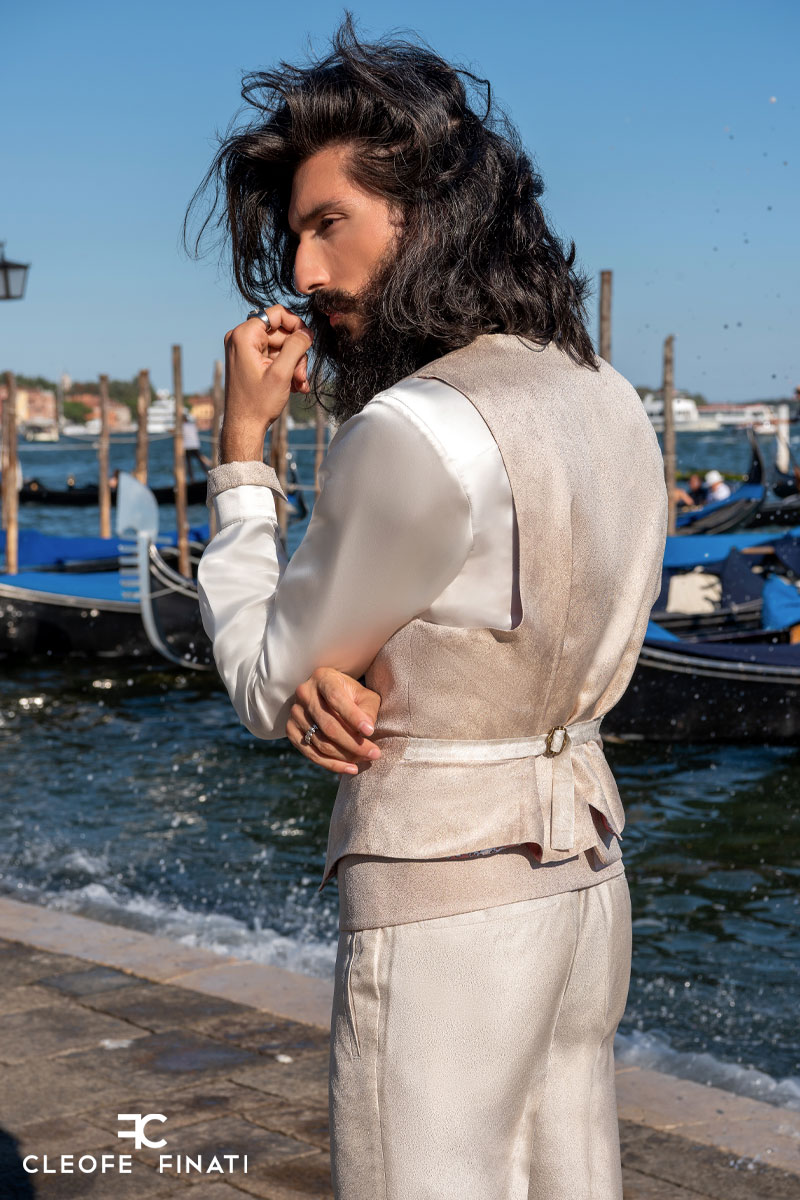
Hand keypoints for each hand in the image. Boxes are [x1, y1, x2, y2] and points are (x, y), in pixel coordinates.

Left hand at [221, 304, 312, 461]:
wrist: (244, 427)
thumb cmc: (257, 403)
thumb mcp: (282, 373)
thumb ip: (296, 347)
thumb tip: (307, 332)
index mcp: (243, 336)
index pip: (276, 314)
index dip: (296, 325)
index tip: (309, 341)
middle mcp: (241, 339)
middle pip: (281, 333)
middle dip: (296, 353)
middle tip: (302, 375)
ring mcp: (245, 351)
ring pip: (281, 347)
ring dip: (294, 364)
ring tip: (299, 384)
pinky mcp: (250, 362)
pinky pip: (275, 357)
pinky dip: (286, 369)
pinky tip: (294, 386)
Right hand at [287, 668, 381, 775]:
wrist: (328, 696)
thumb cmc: (351, 696)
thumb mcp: (364, 696)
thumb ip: (368, 710)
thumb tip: (367, 731)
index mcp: (323, 678)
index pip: (336, 698)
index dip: (353, 716)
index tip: (371, 731)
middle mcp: (304, 693)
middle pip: (328, 725)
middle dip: (354, 743)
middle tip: (375, 753)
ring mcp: (295, 712)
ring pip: (321, 742)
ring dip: (346, 755)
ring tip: (366, 759)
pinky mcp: (291, 730)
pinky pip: (311, 753)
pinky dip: (332, 764)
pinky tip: (351, 768)